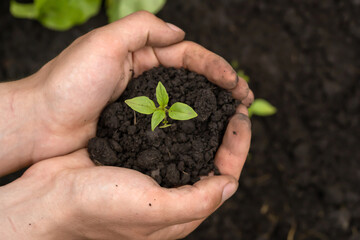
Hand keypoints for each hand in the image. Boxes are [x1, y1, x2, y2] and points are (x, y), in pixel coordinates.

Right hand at [0, 104, 250, 239]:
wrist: (50, 196)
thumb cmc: (99, 208)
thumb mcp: (152, 209)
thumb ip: (196, 201)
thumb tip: (231, 184)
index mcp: (182, 208)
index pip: (224, 175)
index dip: (237, 146)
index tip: (240, 117)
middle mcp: (171, 189)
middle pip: (209, 156)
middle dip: (224, 130)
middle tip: (231, 100)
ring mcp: (153, 169)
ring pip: (188, 141)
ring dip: (201, 119)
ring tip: (210, 94)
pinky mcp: (136, 153)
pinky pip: (164, 132)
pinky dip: (175, 116)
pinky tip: (178, 99)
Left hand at [30, 11, 252, 162]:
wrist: (41, 124)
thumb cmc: (69, 83)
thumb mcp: (105, 42)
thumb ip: (143, 28)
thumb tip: (181, 33)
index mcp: (141, 54)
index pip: (188, 55)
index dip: (215, 66)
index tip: (236, 82)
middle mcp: (146, 77)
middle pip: (193, 78)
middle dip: (221, 87)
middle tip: (246, 101)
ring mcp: (143, 104)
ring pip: (186, 102)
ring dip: (211, 108)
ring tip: (234, 117)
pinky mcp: (138, 127)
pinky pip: (171, 124)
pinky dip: (191, 126)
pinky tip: (206, 133)